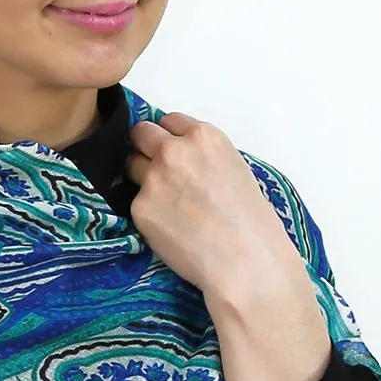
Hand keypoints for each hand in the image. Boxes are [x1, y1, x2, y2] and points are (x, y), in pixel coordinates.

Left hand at [124, 110, 297, 301]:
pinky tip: (169, 229)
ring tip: (166, 204)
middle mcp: (174, 151)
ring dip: (142, 179)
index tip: (172, 154)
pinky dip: (147, 214)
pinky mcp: (141, 208)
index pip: (169, 121)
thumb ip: (201, 154)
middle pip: (141, 134)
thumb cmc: (248, 220)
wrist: (242, 259)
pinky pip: (135, 203)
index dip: (169, 139)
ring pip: (132, 166)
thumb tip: (181, 157)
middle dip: (146, 149)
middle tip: (157, 172)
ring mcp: (154, 179)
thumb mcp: (233, 166)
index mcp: (202, 136)